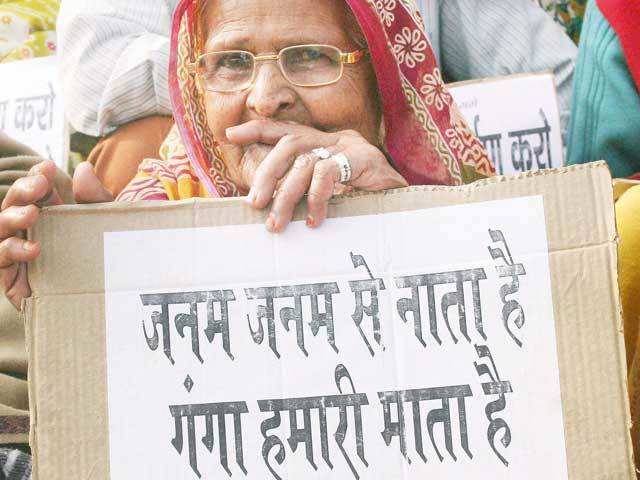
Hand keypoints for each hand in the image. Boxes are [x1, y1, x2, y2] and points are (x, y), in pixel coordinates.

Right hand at [0, 160, 112, 309]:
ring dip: (11, 217)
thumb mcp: (107, 227)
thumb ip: (97, 199)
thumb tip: (83, 168)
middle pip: (13, 206)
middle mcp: (30, 234)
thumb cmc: (108, 262)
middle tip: (39, 186)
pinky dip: (11, 250)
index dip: (35, 177)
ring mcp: (19, 257)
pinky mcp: (13, 281)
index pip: (35, 191)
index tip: (47, 167)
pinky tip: (34, 249)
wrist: (109, 307)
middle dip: (22, 191)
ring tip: (33, 214)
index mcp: (51, 218)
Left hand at [226, 120, 407, 231]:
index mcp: (323, 143)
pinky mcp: (366, 159)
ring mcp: (351, 146)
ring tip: (278, 222)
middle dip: (266, 173)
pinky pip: (329, 173)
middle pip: (289, 144)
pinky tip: (314, 219)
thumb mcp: (330, 193)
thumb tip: (270, 204)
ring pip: (305, 162)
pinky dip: (316, 198)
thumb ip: (304, 190)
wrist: (409, 202)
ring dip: (286, 196)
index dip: (258, 129)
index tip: (230, 135)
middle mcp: (334, 139)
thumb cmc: (367, 200)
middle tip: (255, 205)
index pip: (286, 129)